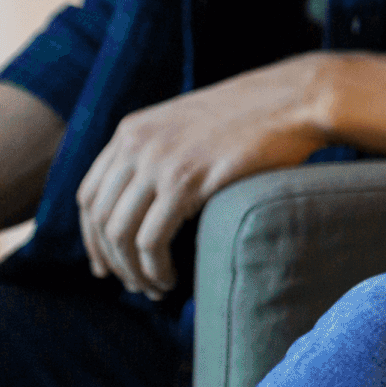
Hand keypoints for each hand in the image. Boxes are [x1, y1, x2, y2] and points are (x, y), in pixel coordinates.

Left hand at [76, 54, 335, 296]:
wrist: (297, 98)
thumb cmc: (256, 115)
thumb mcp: (191, 123)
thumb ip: (160, 149)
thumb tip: (148, 195)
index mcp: (132, 131)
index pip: (88, 195)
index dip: (92, 237)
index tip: (106, 264)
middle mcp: (137, 145)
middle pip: (100, 218)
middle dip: (112, 260)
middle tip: (134, 284)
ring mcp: (159, 162)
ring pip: (121, 234)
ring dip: (133, 271)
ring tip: (155, 288)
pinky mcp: (186, 182)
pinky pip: (151, 240)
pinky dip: (155, 268)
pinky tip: (170, 279)